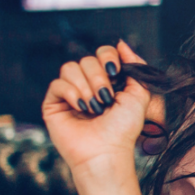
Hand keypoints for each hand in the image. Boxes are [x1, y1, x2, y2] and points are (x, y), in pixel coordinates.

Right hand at [42, 40, 151, 179]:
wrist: (107, 151)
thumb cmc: (124, 128)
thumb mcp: (140, 94)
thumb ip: (136, 67)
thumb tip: (122, 43)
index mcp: (109, 80)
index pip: (103, 52)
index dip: (109, 58)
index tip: (117, 73)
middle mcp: (89, 84)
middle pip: (87, 59)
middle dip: (99, 77)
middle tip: (107, 97)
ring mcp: (71, 93)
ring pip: (70, 67)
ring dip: (86, 86)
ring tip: (95, 106)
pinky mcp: (54, 103)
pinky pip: (57, 83)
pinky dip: (72, 93)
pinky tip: (82, 107)